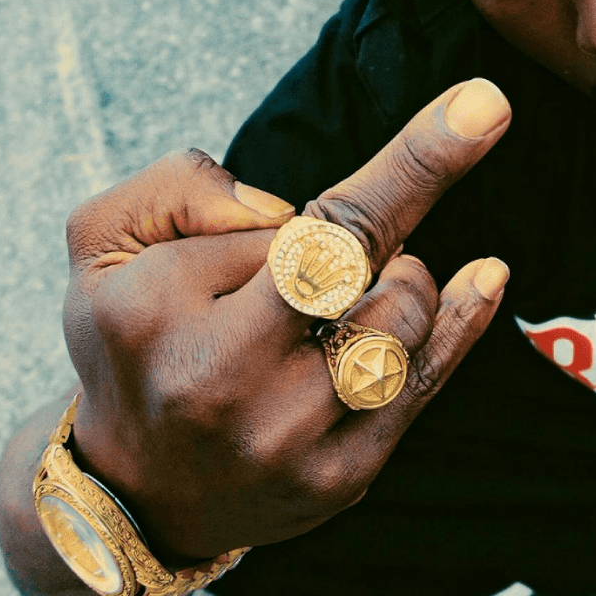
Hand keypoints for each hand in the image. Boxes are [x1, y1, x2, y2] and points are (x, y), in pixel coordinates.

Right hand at [60, 78, 511, 561]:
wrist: (133, 492)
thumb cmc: (132, 339)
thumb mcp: (106, 242)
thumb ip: (178, 187)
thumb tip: (284, 212)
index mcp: (156, 310)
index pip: (298, 221)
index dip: (415, 160)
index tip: (488, 103)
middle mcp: (221, 381)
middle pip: (358, 261)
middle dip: (377, 223)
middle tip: (339, 250)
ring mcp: (284, 439)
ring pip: (400, 316)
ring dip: (392, 281)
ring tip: (335, 300)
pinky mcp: (338, 479)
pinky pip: (425, 382)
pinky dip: (461, 321)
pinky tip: (486, 276)